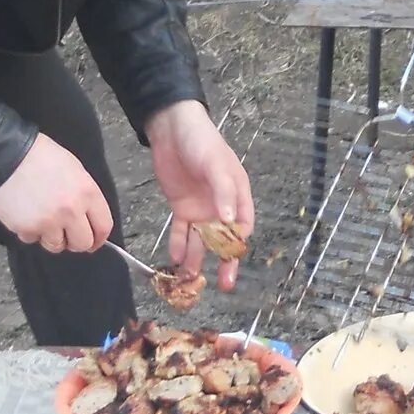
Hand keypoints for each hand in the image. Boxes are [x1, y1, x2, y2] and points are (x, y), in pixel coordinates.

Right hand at [0, 134, 113, 252]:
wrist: (8, 155)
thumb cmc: (41, 158)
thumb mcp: (75, 170)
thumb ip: (85, 197)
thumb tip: (89, 219)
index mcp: (87, 192)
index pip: (103, 226)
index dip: (99, 238)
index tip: (94, 241)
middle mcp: (71, 210)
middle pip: (83, 243)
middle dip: (75, 241)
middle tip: (66, 233)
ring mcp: (49, 222)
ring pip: (57, 246)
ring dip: (51, 237)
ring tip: (43, 218)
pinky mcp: (28, 229)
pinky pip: (32, 240)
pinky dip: (30, 231)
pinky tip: (26, 214)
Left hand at [148, 102, 254, 291]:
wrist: (172, 128)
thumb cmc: (202, 142)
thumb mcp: (215, 165)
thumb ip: (224, 192)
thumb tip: (230, 221)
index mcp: (237, 194)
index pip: (242, 225)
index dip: (237, 242)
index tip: (231, 255)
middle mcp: (220, 206)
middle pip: (223, 239)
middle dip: (224, 262)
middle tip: (224, 285)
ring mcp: (200, 209)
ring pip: (201, 241)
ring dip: (197, 259)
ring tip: (191, 280)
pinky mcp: (181, 208)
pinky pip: (181, 232)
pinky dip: (179, 246)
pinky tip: (176, 260)